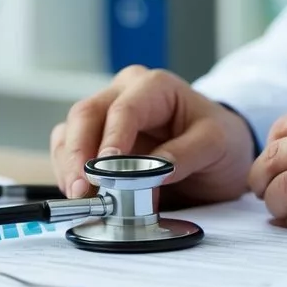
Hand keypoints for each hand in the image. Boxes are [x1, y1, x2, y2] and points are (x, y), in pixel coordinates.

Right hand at [50, 66, 256, 204]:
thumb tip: (151, 170)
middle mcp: (124, 94)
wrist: (219, 153)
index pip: (124, 109)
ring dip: (69, 167)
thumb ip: (185, 154)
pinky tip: (83, 196)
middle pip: (86, 115)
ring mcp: (105, 116)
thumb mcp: (217, 144)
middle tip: (82, 189)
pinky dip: (68, 174)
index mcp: (155, 87)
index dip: (112, 139)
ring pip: (70, 133)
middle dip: (79, 154)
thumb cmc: (218, 140)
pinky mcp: (94, 141)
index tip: (105, 169)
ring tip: (83, 199)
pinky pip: (67, 152)